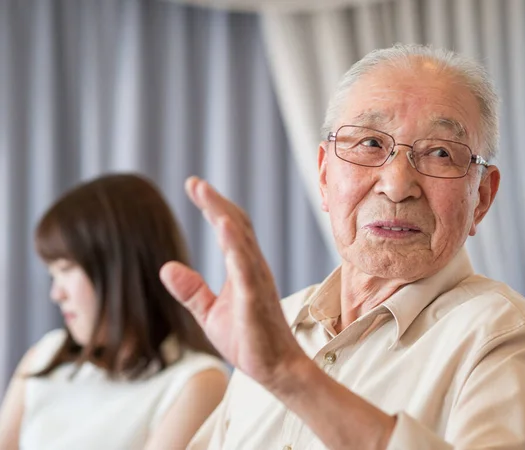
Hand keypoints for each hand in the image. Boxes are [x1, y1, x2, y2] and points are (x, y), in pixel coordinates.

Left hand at [160, 177, 305, 386]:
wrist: (275, 370)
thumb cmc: (248, 340)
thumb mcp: (209, 313)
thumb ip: (191, 290)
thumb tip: (166, 267)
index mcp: (243, 269)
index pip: (229, 229)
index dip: (213, 207)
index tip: (194, 187)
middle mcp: (253, 268)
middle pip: (236, 225)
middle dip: (215, 202)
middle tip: (195, 183)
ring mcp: (257, 282)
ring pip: (241, 240)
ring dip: (223, 214)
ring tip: (205, 193)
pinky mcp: (256, 299)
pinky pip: (246, 268)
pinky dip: (236, 245)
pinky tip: (224, 227)